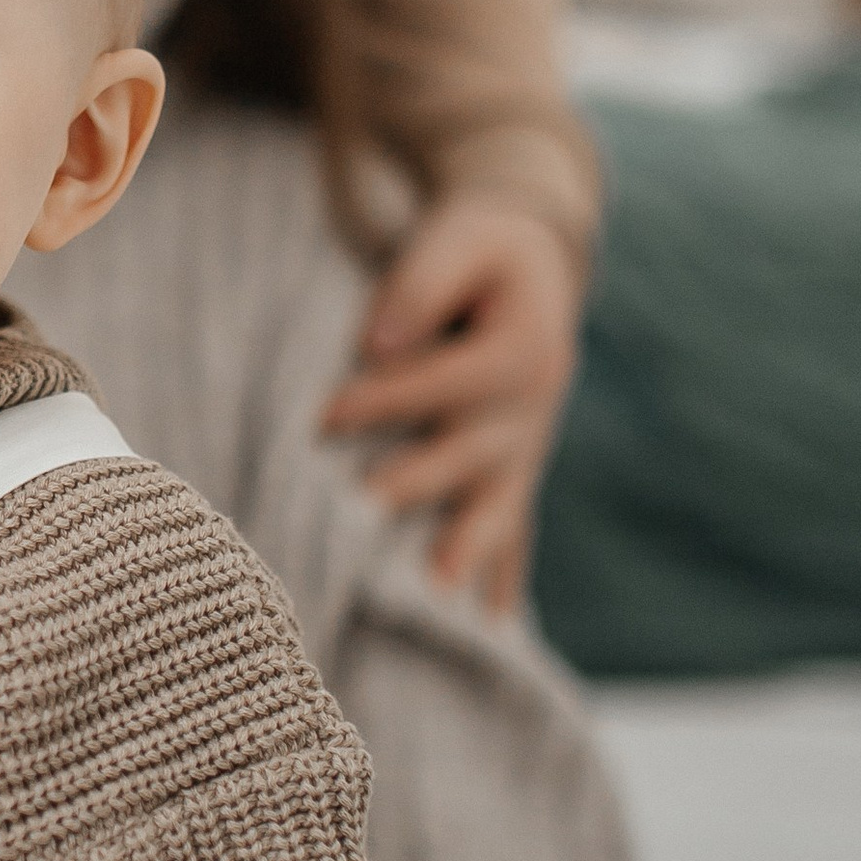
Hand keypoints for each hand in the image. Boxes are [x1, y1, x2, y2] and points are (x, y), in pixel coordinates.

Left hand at [320, 195, 580, 609]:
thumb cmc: (480, 246)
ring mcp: (531, 442)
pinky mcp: (519, 464)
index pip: (450, 381)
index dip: (387, 397)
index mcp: (525, 347)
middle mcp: (537, 403)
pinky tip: (493, 621)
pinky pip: (517, 522)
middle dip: (420, 483)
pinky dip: (505, 570)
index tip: (324, 416)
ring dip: (471, 547)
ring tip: (438, 592)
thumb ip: (420, 287)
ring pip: (502, 502)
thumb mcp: (456, 239)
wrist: (532, 258)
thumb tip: (378, 346)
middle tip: (366, 513)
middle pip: (476, 451)